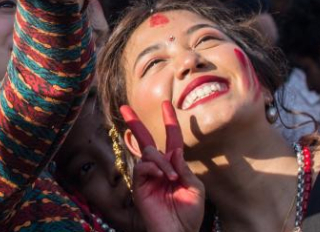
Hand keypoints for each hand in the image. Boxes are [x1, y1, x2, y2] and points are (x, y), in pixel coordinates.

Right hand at [121, 101, 204, 231]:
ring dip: (162, 162)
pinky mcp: (139, 186)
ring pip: (149, 153)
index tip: (166, 104)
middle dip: (135, 123)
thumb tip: (173, 151)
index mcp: (174, 166)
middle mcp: (158, 168)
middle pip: (145, 140)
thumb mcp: (195, 188)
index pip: (171, 138)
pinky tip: (163, 177)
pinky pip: (142, 166)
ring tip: (171, 178)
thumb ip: (184, 168)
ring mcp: (147, 176)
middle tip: (124, 107)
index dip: (169, 121)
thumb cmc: (190, 215)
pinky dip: (154, 168)